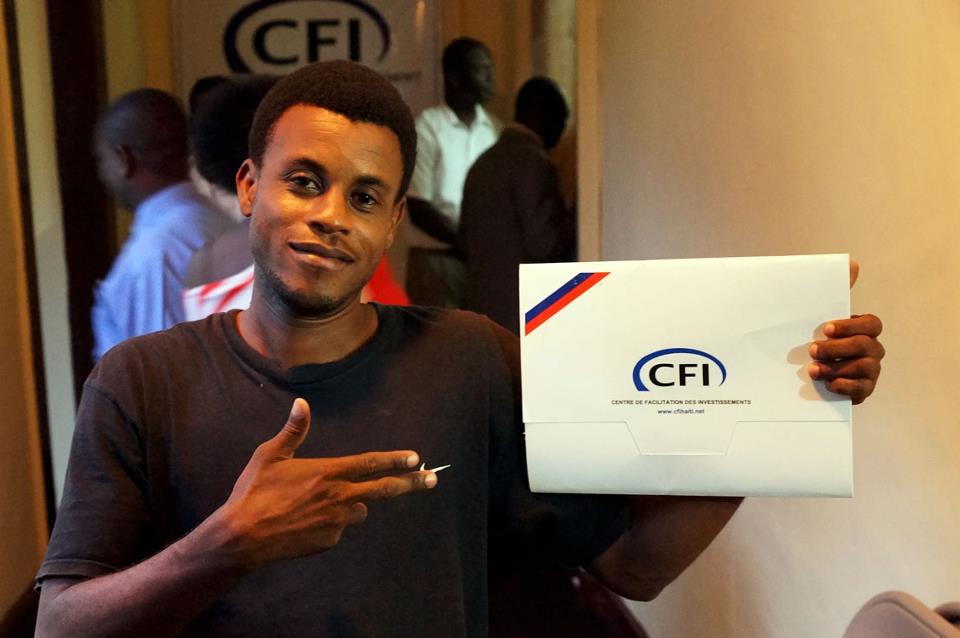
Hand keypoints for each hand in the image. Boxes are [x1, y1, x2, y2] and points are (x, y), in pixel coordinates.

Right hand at [218, 398, 435, 568]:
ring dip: (349, 506)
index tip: (416, 458)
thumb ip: (293, 431)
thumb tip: (301, 404)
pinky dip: (328, 524)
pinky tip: (303, 522)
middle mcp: (338, 497)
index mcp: (327, 472)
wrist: (242, 537)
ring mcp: (336, 522)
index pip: (370, 463)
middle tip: (432, 480)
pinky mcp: (328, 541)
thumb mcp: (270, 455)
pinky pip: (337, 529)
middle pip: (383, 490)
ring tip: (315, 504)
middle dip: (411, 483)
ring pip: (357, 511)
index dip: (395, 460)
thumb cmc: (254, 492)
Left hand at [808, 261, 883, 403]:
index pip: (871, 324)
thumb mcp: (819, 316)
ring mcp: (870, 371)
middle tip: (812, 350)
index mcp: (864, 330)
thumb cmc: (815, 338)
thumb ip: (836, 292)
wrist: (804, 372)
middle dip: (838, 348)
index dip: (850, 326)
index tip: (825, 328)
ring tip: (812, 370)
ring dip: (836, 367)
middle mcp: (872, 349)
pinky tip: (828, 384)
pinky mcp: (863, 390)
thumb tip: (852, 264)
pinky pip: (862, 389)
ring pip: (864, 367)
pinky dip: (845, 386)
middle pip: (866, 346)